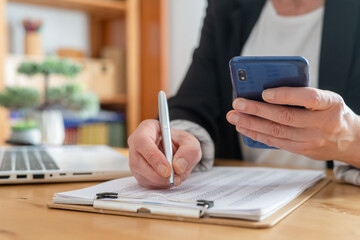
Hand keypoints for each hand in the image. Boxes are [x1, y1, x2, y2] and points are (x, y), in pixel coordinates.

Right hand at [128, 119, 201, 188]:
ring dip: (161, 181)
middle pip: (138, 163)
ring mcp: (134, 160)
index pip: (142, 142)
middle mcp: (136, 144)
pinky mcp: (138, 173)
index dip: (154, 158)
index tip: (168, 170)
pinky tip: (170, 178)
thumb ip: (188, 151)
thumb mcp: (190, 141)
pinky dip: (160, 185)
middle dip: (158, 175)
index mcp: (146, 129)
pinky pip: (146, 183)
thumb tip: (178, 166)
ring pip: (142, 175)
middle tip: (175, 177)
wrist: (176, 149)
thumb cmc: (179, 142)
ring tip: (176, 176)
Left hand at [226, 87, 359, 167]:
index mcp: (329, 104)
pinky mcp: (302, 150)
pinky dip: (257, 135)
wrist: (350, 140)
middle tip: (237, 104)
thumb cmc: (331, 112)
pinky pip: (276, 142)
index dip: (285, 95)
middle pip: (285, 117)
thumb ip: (302, 95)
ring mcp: (312, 139)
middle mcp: (322, 123)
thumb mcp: (326, 98)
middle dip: (257, 110)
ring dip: (251, 124)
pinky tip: (244, 128)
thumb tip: (265, 92)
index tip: (264, 93)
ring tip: (234, 117)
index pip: (308, 97)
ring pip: (277, 132)